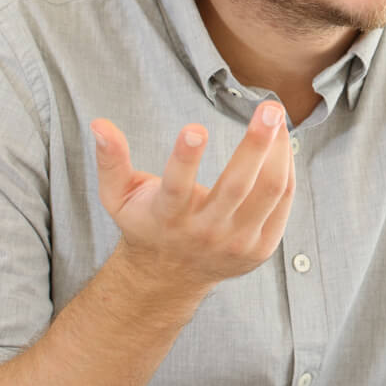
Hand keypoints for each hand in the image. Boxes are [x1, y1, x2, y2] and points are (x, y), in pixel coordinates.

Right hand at [92, 102, 295, 293]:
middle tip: (269, 108)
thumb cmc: (147, 223)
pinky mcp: (260, 248)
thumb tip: (99, 125)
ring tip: (276, 117)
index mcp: (168, 217)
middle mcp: (204, 232)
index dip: (185, 158)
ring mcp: (236, 242)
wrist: (169, 276)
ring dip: (278, 151)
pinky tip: (282, 145)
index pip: (176, 187)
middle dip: (256, 144)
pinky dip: (286, 170)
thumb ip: (111, 161)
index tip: (196, 128)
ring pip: (268, 192)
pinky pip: (282, 203)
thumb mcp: (118, 196)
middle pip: (237, 186)